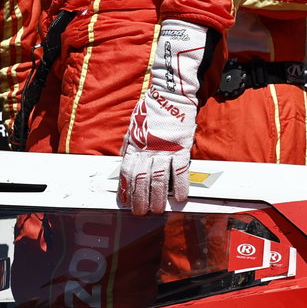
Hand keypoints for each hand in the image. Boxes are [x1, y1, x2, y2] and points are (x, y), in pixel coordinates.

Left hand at [118, 21, 211, 215]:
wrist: (170, 94)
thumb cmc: (151, 110)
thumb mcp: (134, 126)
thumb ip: (130, 146)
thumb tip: (125, 162)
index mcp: (134, 144)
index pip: (126, 172)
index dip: (125, 188)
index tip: (125, 201)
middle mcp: (147, 149)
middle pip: (141, 180)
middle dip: (140, 199)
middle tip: (141, 213)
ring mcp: (164, 149)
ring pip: (159, 179)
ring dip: (158, 197)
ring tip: (157, 210)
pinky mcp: (180, 147)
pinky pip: (180, 171)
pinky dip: (181, 185)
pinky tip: (181, 197)